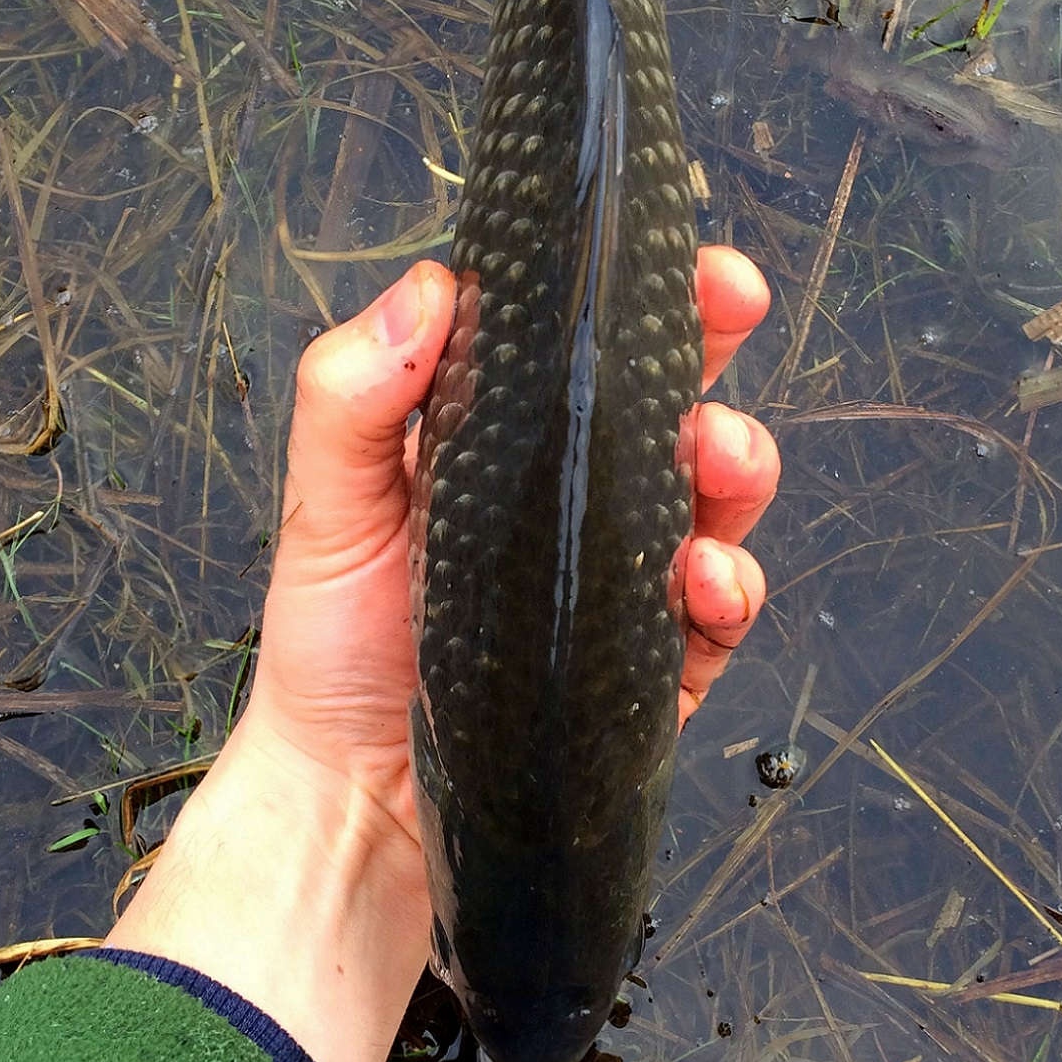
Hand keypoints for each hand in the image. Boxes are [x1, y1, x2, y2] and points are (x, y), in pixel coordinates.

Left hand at [108, 247, 777, 1061]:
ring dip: (736, 462)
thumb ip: (355, 394)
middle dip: (713, 348)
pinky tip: (704, 581)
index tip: (676, 253)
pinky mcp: (653, 664)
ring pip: (715, 496)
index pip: (583, 344)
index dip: (640, 292)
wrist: (354, 807)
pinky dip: (731, 587)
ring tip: (716, 459)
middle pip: (669, 400)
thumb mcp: (325, 503)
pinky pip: (718, 613)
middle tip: (728, 314)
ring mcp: (619, 578)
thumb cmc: (332, 649)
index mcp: (499, 440)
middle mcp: (571, 497)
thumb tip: (430, 289)